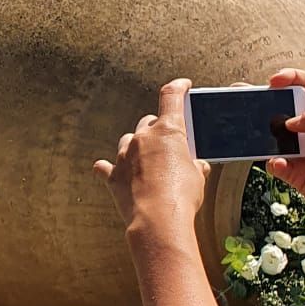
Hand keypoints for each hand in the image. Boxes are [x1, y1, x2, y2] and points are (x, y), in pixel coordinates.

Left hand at [94, 78, 208, 235]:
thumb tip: (196, 166)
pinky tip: (106, 168)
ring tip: (147, 160)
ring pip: (129, 141)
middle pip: (149, 122)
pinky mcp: (113, 176)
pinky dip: (109, 167)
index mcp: (168, 130)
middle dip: (158, 129)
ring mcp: (124, 155)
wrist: (158, 220)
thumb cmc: (182, 195)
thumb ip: (194, 164)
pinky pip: (106, 166)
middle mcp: (143, 137)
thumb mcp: (198, 175)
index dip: (178, 88)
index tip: (182, 85)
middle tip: (168, 141)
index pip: (171, 97)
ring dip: (137, 146)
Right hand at [265, 68, 304, 231]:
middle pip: (283, 110)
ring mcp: (303, 152)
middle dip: (266, 105)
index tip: (273, 81)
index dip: (288, 79)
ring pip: (275, 138)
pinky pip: (277, 165)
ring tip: (259, 135)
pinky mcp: (297, 174)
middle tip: (251, 103)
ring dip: (265, 136)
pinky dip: (273, 163)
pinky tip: (279, 163)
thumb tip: (290, 121)